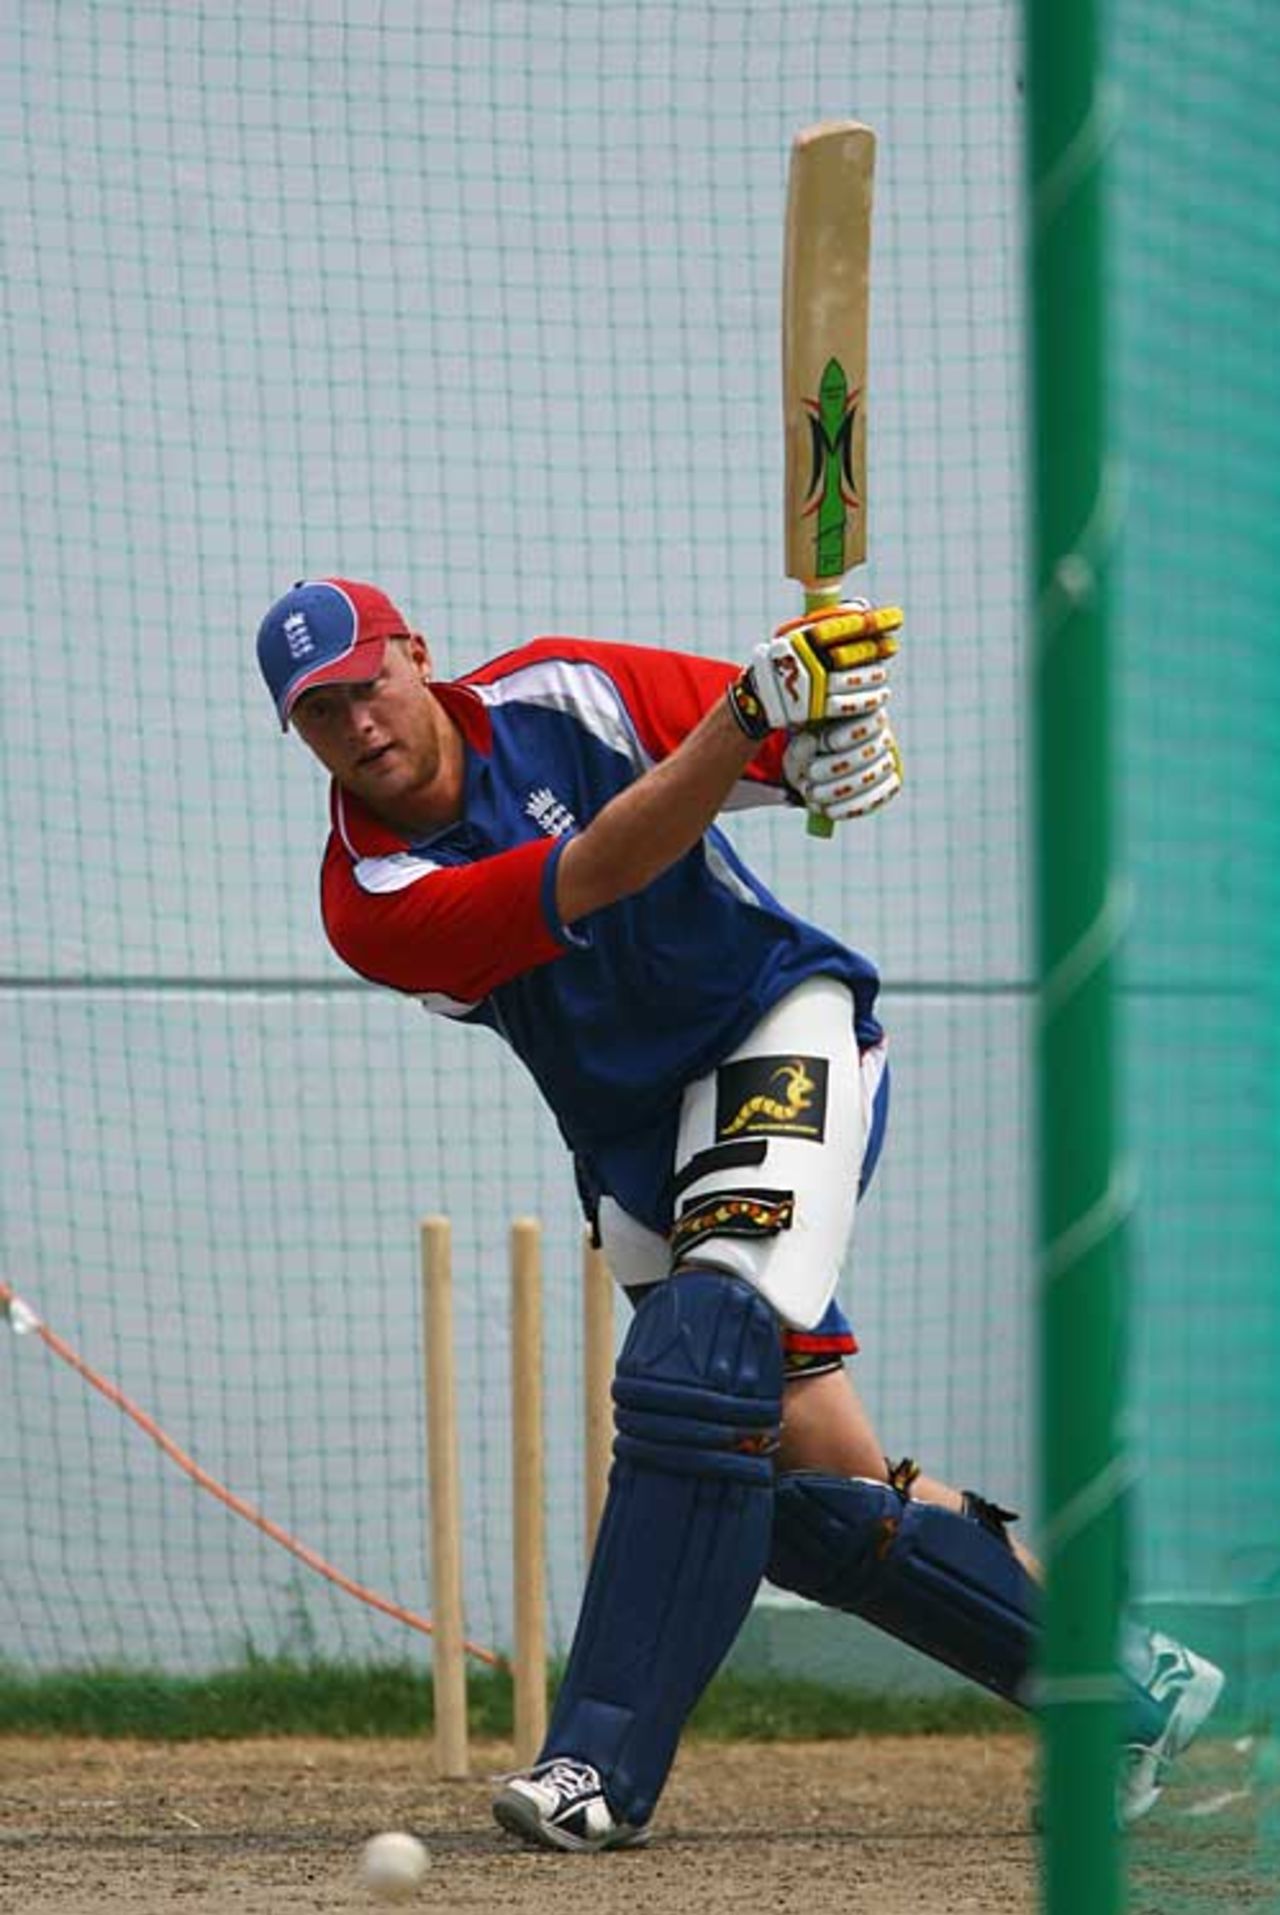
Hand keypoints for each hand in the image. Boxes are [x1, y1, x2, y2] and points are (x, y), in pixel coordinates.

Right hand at [726, 601, 902, 737]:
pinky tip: (880, 696)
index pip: (848, 625)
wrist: (759, 699)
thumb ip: (826, 624)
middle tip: (891, 647)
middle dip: (877, 650)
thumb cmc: (785, 663)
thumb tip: (862, 609)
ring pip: (858, 678)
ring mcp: (813, 683)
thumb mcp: (798, 637)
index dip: (875, 622)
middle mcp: (809, 657)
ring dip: (876, 676)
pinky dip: (869, 699)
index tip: (895, 619)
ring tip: (882, 675)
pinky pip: (851, 704)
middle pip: (857, 651)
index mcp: (805, 635)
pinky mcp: (816, 707)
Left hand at [783, 711, 902, 820]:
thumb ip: (806, 741)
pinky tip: (829, 812)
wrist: (817, 767)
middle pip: (870, 752)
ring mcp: (887, 763)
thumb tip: (812, 740)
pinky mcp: (888, 787)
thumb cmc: (809, 749)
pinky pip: (876, 799)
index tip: (828, 742)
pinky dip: (851, 808)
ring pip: (871, 778)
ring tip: (812, 794)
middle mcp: (881, 737)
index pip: (872, 720)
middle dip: (838, 765)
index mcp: (866, 715)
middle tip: (810, 773)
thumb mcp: (801, 742)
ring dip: (839, 790)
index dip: (853, 732)